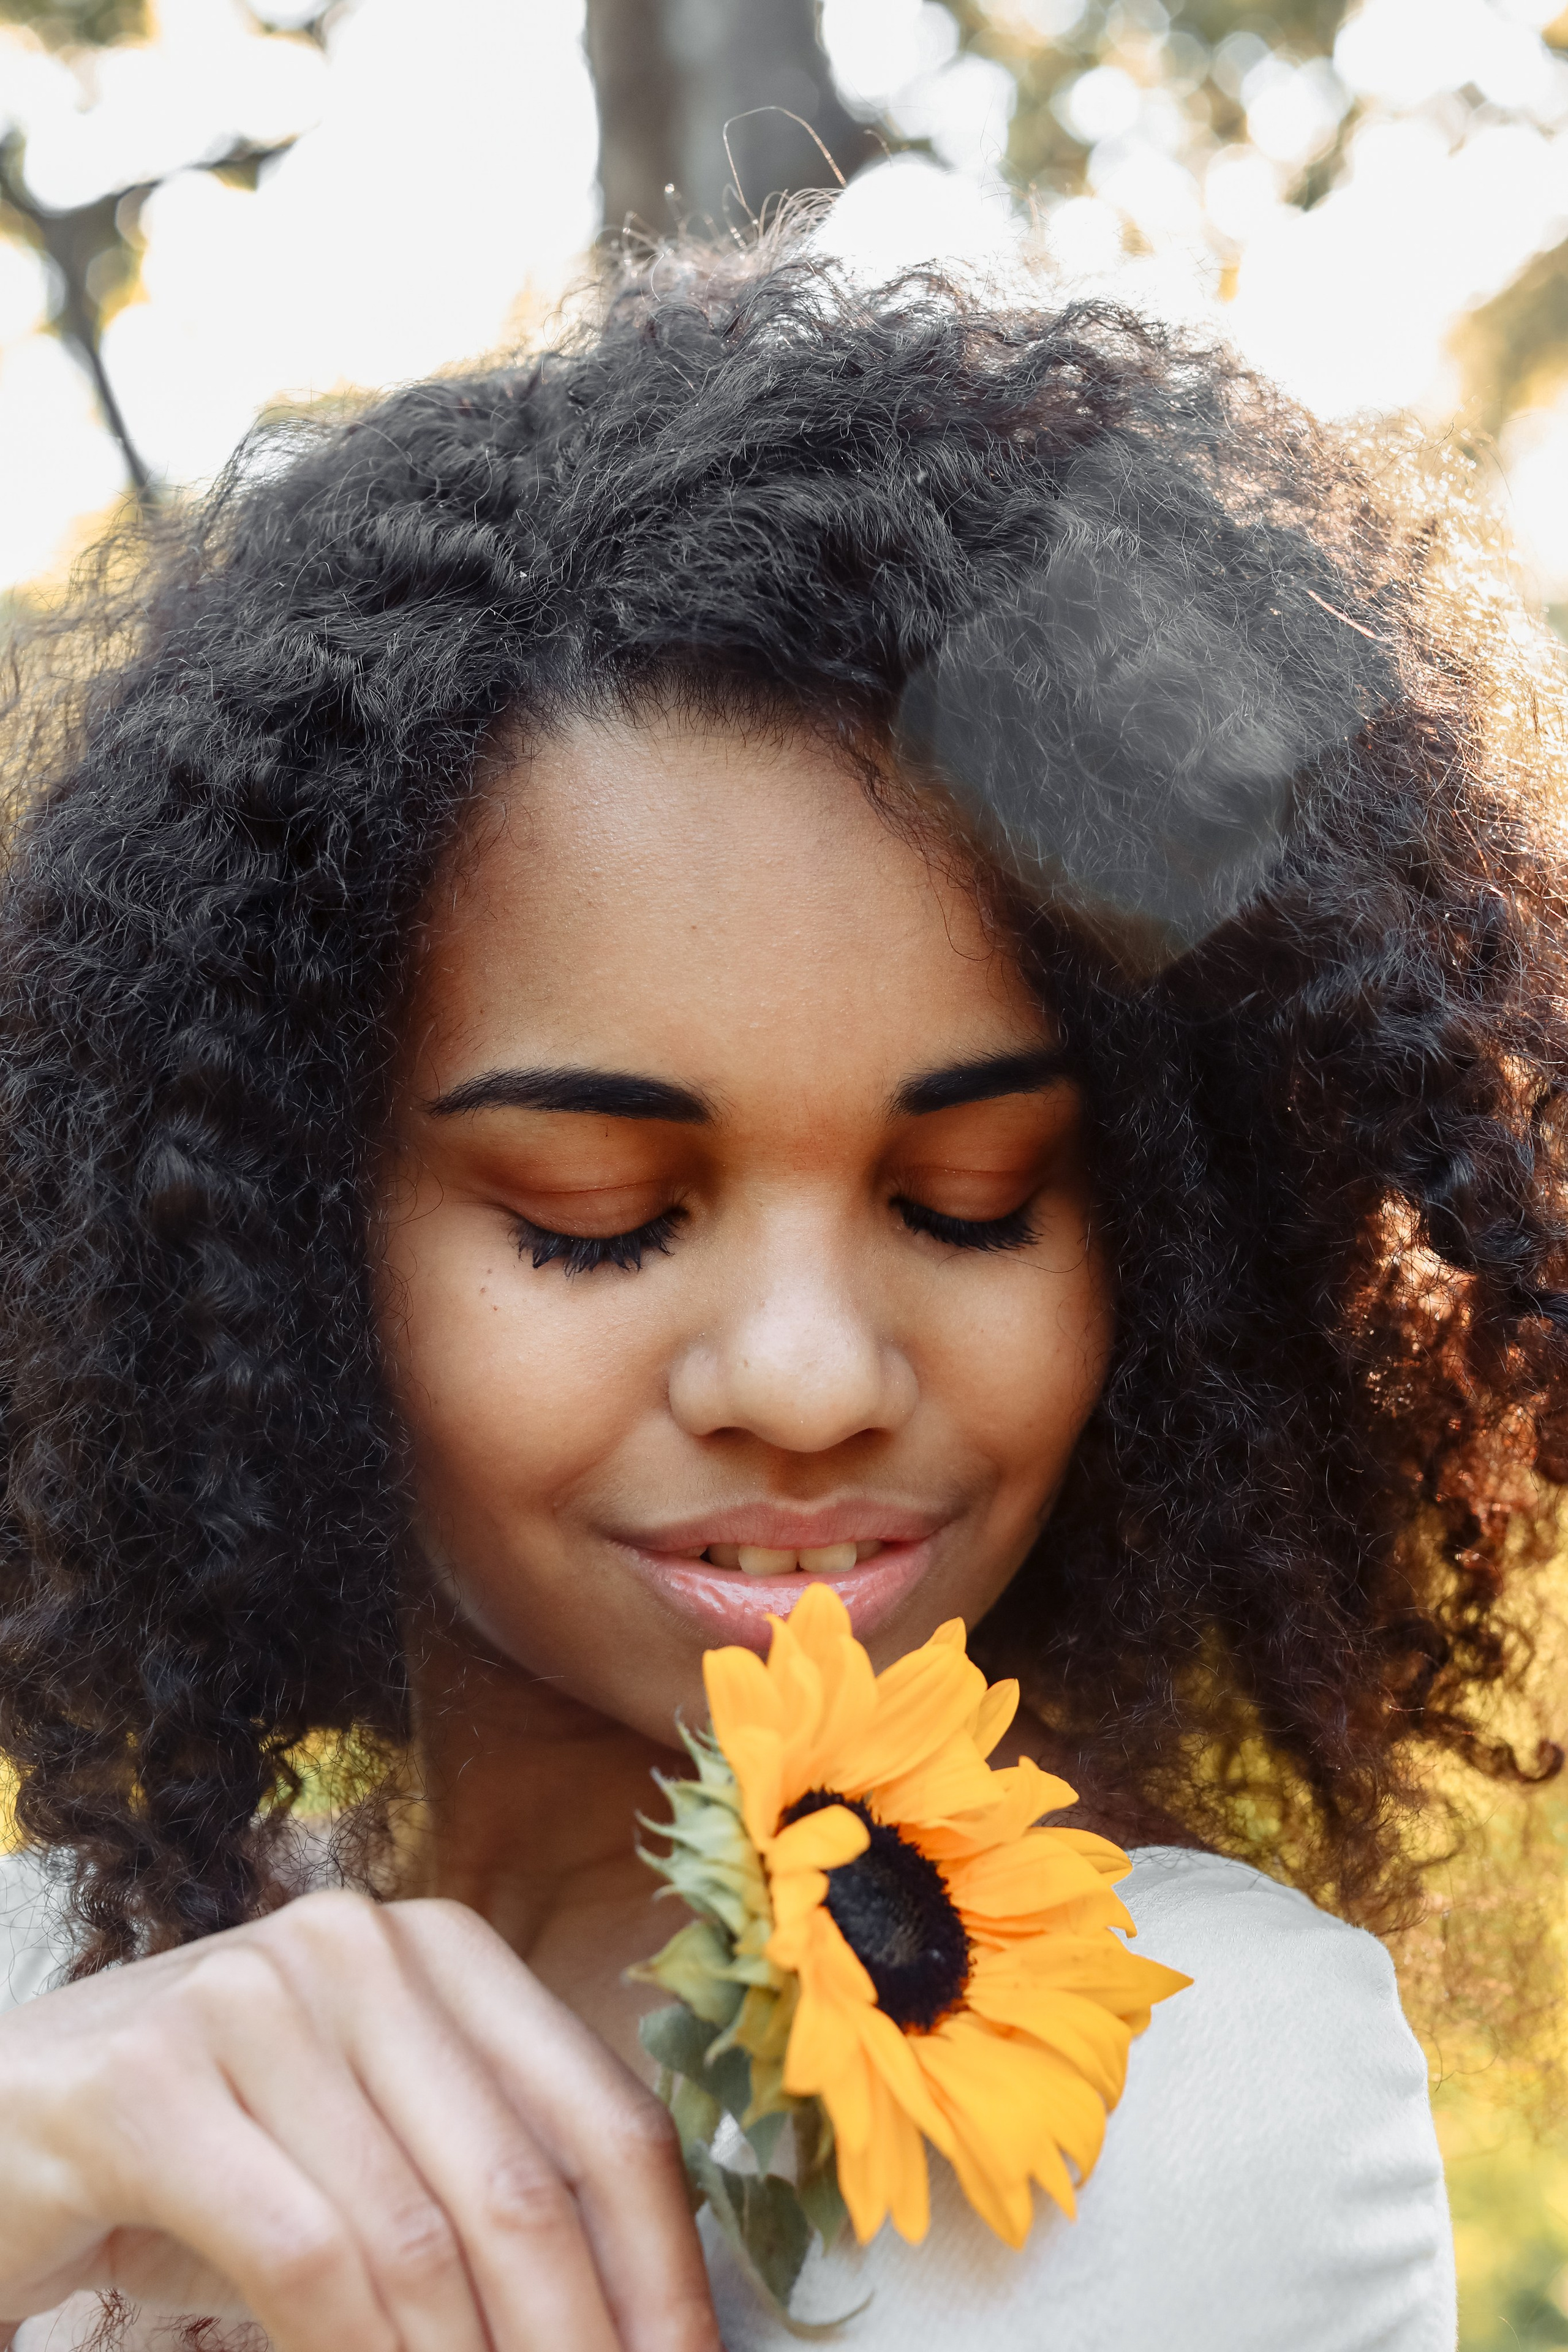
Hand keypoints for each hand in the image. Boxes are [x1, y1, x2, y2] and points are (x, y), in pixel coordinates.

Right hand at [0, 1889, 719, 2351]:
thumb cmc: (205, 2151)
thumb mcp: (367, 2148)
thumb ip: (480, 2195)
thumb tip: (624, 2328)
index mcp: (441, 1949)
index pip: (604, 2120)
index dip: (662, 2273)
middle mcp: (357, 1946)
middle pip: (524, 2186)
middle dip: (577, 2345)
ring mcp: (248, 1999)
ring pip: (416, 2238)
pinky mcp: (146, 2083)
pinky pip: (302, 2257)